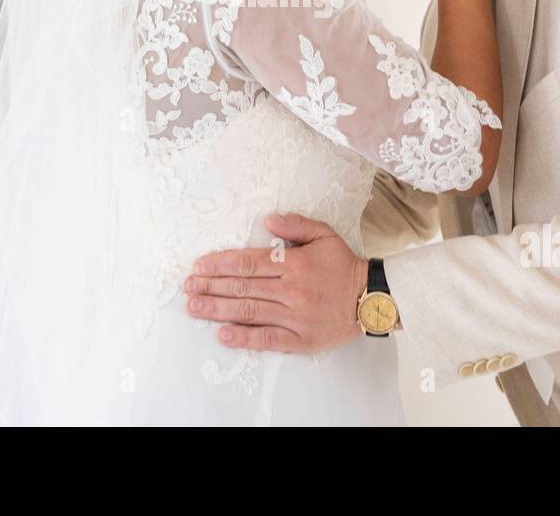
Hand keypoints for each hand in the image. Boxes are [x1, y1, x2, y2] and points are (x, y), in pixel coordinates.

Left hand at [183, 213, 368, 353]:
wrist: (371, 299)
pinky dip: (244, 337)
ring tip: (194, 308)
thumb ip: (295, 224)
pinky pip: (268, 339)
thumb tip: (266, 220)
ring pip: (250, 311)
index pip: (249, 263)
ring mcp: (295, 316)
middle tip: (188, 288)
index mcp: (295, 263)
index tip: (199, 266)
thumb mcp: (324, 234)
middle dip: (211, 287)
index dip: (221, 265)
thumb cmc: (343, 265)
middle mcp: (292, 290)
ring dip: (218, 310)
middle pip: (243, 287)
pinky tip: (223, 335)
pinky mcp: (301, 340)